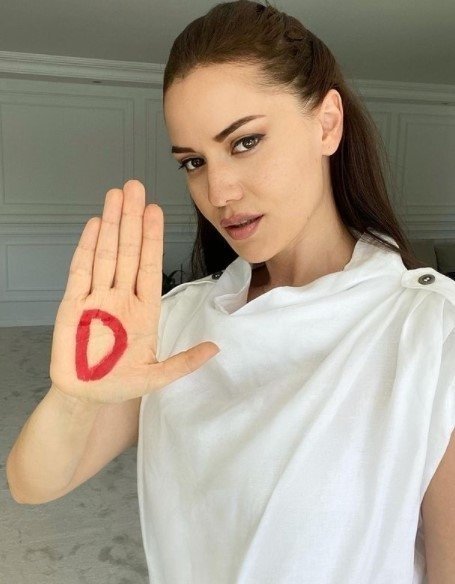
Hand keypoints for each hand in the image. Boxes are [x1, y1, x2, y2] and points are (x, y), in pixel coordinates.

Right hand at [49, 179, 219, 404]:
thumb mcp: (157, 376)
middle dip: (132, 220)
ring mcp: (96, 298)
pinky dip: (87, 248)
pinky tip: (95, 225)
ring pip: (106, 254)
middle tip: (135, 187)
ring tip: (116, 196)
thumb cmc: (119, 384)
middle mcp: (120, 297)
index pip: (150, 266)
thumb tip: (216, 349)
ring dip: (111, 225)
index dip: (153, 238)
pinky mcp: (72, 305)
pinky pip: (80, 271)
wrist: (85, 397)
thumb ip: (184, 362)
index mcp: (143, 310)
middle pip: (128, 251)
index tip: (156, 211)